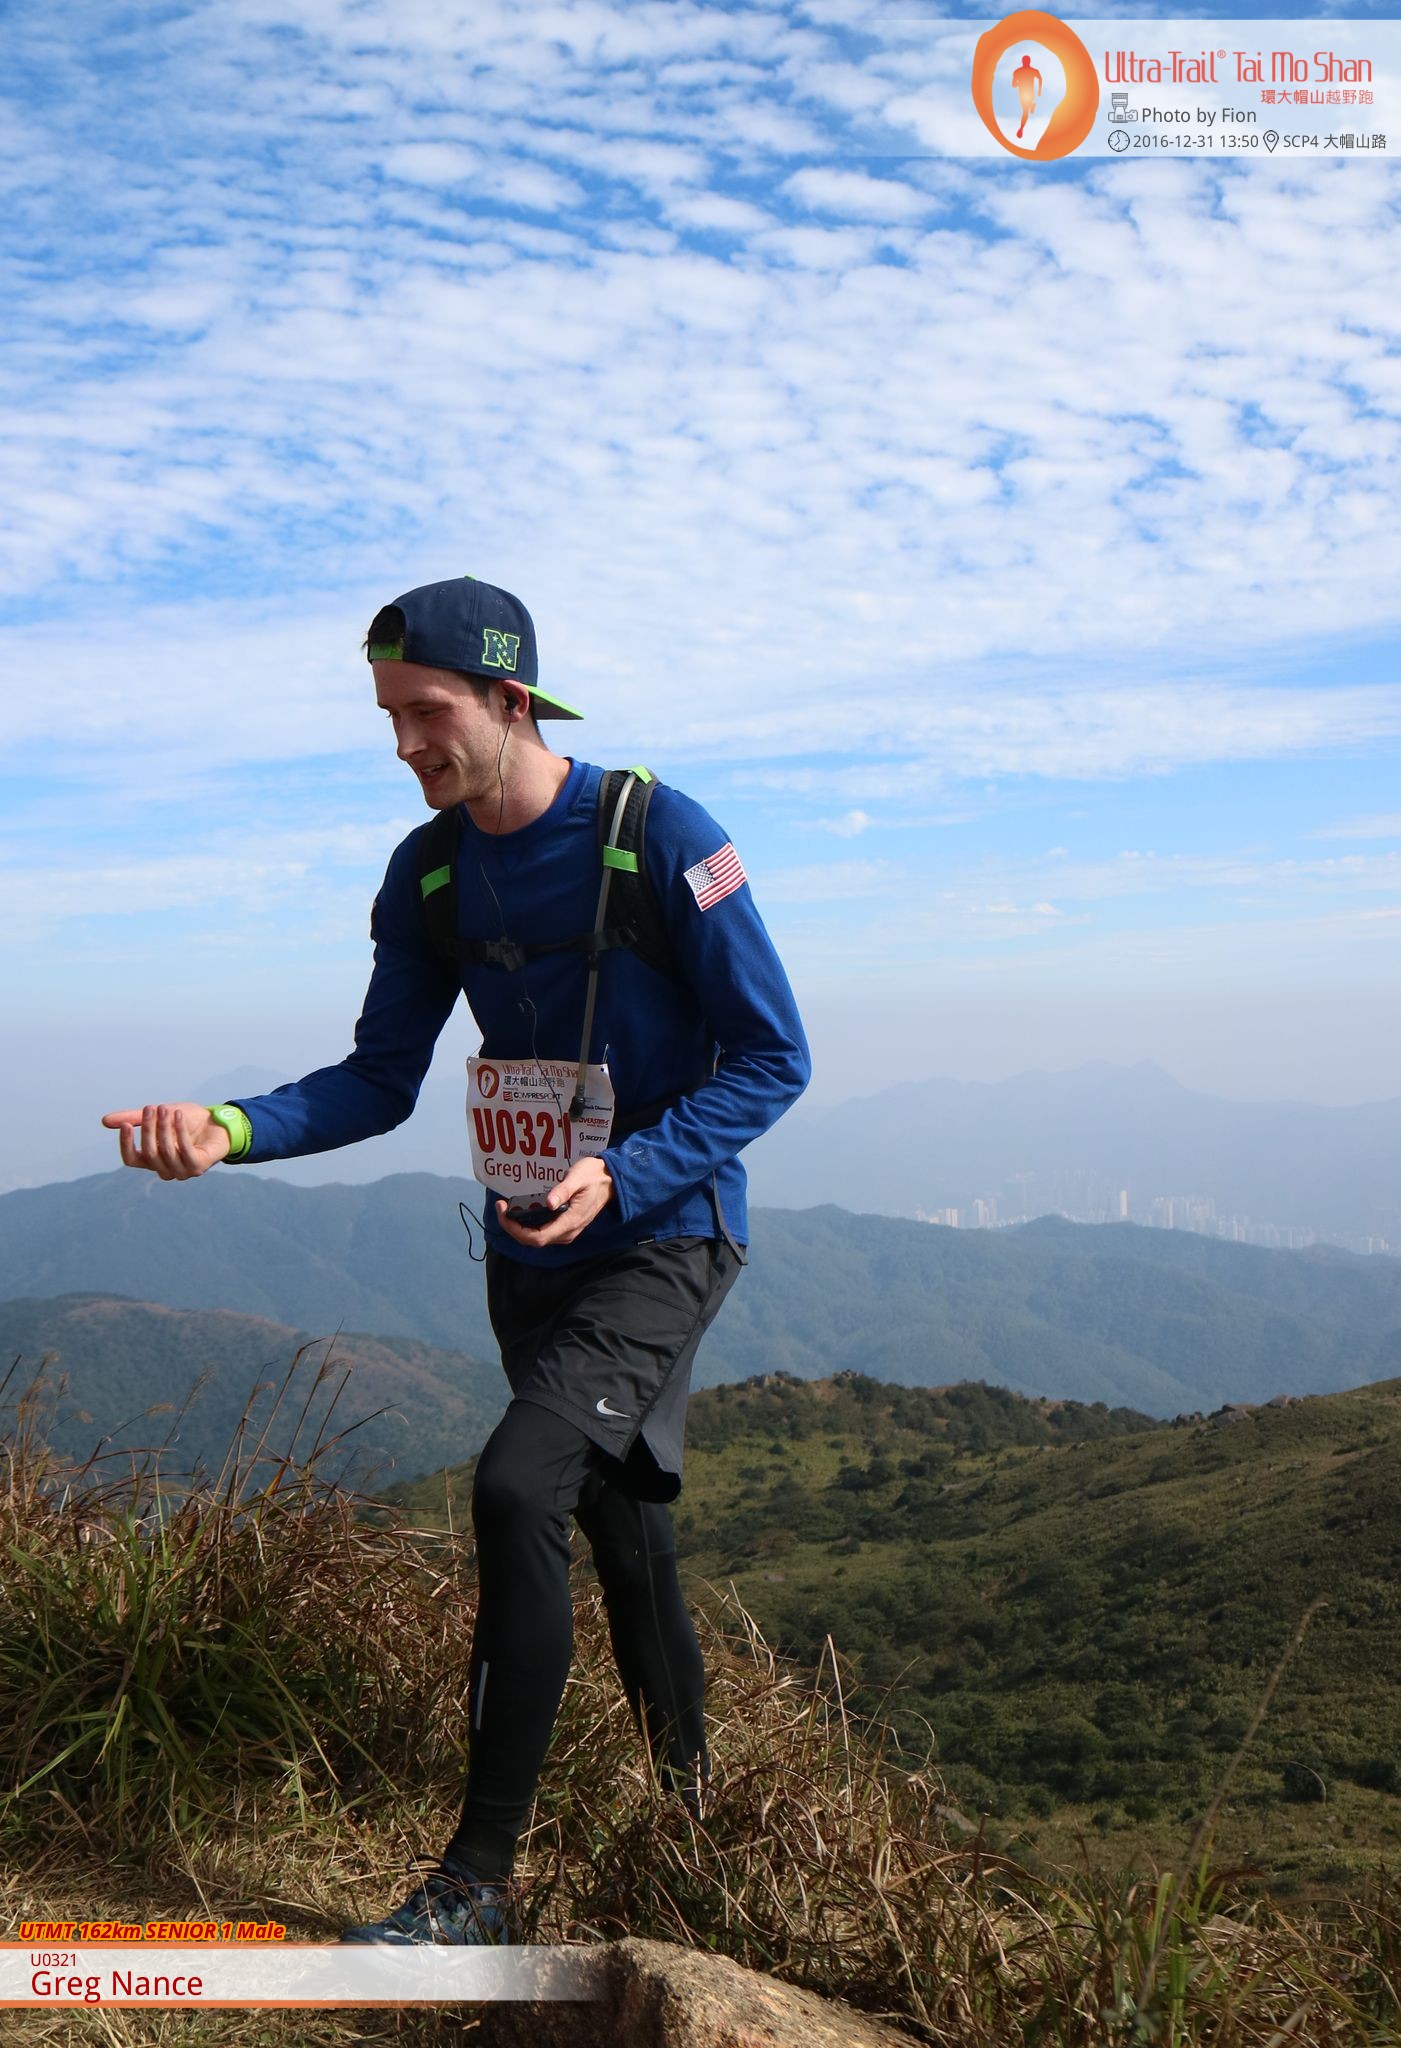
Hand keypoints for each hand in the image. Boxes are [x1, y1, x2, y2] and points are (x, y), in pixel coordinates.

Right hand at [101, 1103, 231, 1179]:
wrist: (217, 1121)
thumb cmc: (186, 1121)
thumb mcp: (158, 1116)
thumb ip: (134, 1118)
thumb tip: (104, 1121)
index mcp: (153, 1161)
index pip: (131, 1159)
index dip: (126, 1144)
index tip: (125, 1125)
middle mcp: (165, 1169)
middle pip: (149, 1153)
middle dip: (148, 1129)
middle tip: (151, 1108)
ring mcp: (182, 1171)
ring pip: (165, 1152)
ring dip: (164, 1128)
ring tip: (165, 1109)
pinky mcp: (198, 1167)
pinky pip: (184, 1150)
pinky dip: (179, 1131)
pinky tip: (178, 1115)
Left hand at [496, 1156, 613, 1247]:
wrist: (611, 1181)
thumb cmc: (593, 1176)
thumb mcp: (578, 1177)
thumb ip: (563, 1191)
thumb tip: (548, 1203)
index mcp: (570, 1222)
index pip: (537, 1237)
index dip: (516, 1228)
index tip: (504, 1210)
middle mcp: (567, 1232)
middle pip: (533, 1241)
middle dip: (512, 1227)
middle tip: (501, 1206)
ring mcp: (566, 1232)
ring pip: (536, 1239)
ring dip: (518, 1227)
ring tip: (507, 1208)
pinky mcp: (564, 1227)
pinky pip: (542, 1233)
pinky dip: (527, 1225)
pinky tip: (520, 1211)